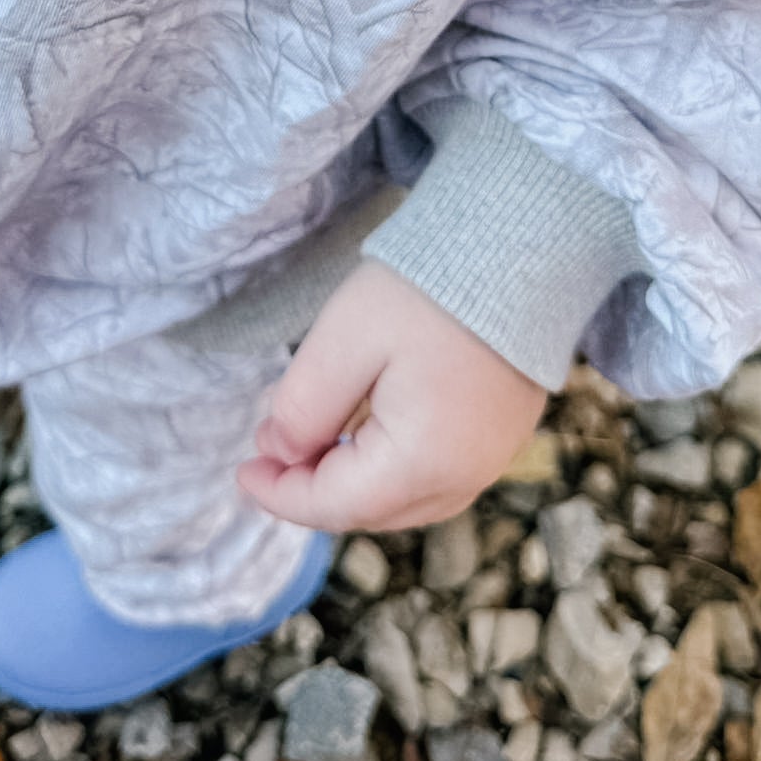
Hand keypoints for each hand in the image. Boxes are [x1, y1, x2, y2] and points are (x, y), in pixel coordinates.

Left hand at [237, 260, 545, 532]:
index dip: (281, 495)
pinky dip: (391, 471)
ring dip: (352, 484)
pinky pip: (438, 477)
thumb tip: (283, 454)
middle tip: (269, 453)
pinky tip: (366, 435)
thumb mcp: (344, 341)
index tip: (242, 471)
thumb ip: (305, 408)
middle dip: (313, 491)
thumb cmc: (426, 290)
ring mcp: (492, 458)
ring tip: (310, 444)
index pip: (336, 506)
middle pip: (372, 512)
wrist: (518, 248)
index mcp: (422, 464)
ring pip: (406, 501)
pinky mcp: (505, 433)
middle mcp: (464, 478)